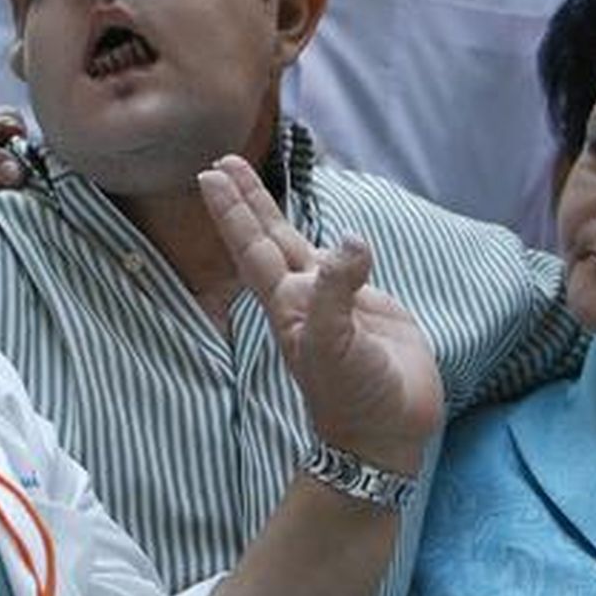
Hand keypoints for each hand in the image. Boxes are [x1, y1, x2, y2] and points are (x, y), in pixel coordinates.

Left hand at [198, 156, 443, 471]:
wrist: (384, 432)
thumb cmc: (352, 395)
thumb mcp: (334, 345)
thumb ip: (337, 292)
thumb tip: (350, 240)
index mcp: (287, 303)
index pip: (253, 246)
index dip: (233, 210)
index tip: (211, 175)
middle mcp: (303, 295)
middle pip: (267, 237)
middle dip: (246, 200)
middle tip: (222, 162)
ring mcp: (334, 299)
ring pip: (299, 244)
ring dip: (276, 213)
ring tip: (258, 180)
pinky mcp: (368, 306)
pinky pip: (345, 262)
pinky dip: (336, 241)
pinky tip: (332, 231)